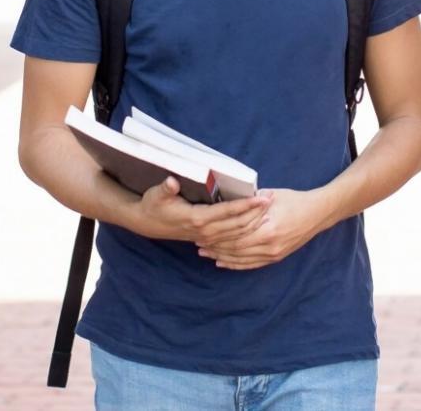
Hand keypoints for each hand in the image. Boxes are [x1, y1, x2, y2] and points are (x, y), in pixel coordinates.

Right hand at [128, 176, 271, 244]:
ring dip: (255, 222)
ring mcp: (208, 237)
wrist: (147, 223)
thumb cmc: (153, 205)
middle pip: (239, 224)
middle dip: (258, 212)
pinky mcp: (209, 239)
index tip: (262, 197)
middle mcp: (206, 231)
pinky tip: (257, 224)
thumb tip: (171, 181)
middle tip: (273, 199)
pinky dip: (247, 232)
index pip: (228, 212)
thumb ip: (166, 188)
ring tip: (270, 209)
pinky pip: (233, 239)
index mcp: (197, 219)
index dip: (247, 205)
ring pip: (238, 234)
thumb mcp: (156, 195)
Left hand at [197, 188, 333, 270]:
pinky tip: (222, 262)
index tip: (202, 231)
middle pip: (236, 249)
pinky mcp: (276, 257)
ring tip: (205, 252)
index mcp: (268, 228)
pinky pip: (252, 264)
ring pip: (242, 259)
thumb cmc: (294, 200)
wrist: (318, 213)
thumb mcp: (271, 195)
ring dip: (222, 256)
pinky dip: (235, 264)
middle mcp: (270, 245)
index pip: (236, 235)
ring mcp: (274, 254)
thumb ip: (249, 201)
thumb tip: (227, 200)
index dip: (217, 235)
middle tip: (197, 243)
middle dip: (215, 246)